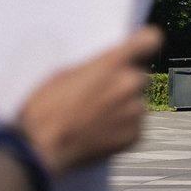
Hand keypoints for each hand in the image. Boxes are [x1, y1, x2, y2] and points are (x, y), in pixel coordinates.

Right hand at [17, 26, 162, 174]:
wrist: (40, 150)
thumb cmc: (45, 109)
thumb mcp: (65, 73)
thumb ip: (96, 66)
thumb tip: (109, 67)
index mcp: (111, 64)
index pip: (151, 40)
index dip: (145, 44)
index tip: (140, 50)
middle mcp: (129, 84)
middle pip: (140, 76)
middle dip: (125, 83)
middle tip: (102, 95)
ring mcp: (134, 111)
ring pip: (137, 101)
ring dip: (124, 106)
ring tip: (96, 118)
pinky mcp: (135, 135)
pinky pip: (135, 124)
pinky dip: (122, 128)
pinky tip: (99, 133)